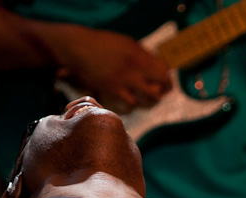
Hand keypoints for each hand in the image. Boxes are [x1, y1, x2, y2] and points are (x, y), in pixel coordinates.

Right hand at [53, 26, 170, 111]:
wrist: (78, 47)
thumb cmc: (103, 44)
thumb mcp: (127, 44)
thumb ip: (143, 55)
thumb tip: (160, 68)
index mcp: (140, 53)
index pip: (165, 70)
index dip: (167, 78)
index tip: (164, 83)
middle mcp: (135, 66)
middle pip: (162, 84)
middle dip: (163, 91)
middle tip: (159, 93)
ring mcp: (125, 79)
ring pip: (150, 98)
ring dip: (149, 101)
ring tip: (144, 99)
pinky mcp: (113, 89)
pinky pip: (131, 105)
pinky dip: (132, 105)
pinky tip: (129, 101)